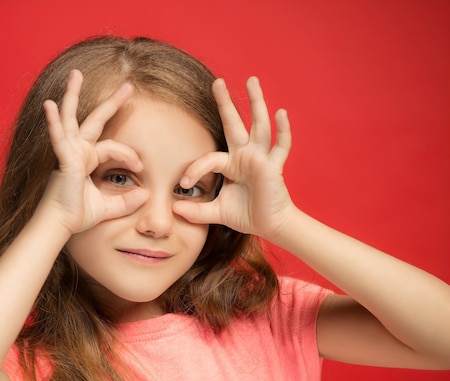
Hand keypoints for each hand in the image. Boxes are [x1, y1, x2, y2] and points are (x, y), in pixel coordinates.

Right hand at [41, 70, 147, 233]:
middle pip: (94, 120)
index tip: (141, 167)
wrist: (59, 225)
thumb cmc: (77, 216)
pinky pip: (59, 138)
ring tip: (75, 74)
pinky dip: (53, 122)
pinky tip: (50, 105)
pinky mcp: (62, 160)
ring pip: (71, 118)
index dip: (129, 155)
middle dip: (111, 102)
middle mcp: (76, 151)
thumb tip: (146, 195)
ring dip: (73, 95)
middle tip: (128, 85)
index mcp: (85, 159)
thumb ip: (127, 201)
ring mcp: (67, 152)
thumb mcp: (109, 207)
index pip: (112, 147)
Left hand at [172, 77, 294, 239]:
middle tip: (217, 82)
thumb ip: (196, 210)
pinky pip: (280, 146)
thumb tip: (173, 210)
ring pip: (259, 125)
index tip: (183, 184)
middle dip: (226, 103)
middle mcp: (246, 155)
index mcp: (231, 163)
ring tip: (251, 80)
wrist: (270, 225)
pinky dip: (283, 130)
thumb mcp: (216, 212)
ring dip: (256, 102)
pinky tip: (281, 112)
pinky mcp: (274, 166)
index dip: (195, 170)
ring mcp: (261, 158)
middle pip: (234, 124)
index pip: (209, 159)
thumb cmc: (246, 214)